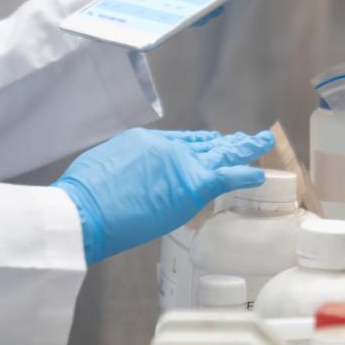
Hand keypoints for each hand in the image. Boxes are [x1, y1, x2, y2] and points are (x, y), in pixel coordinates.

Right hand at [53, 127, 274, 263]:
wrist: (83, 208)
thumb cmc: (82, 197)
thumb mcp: (102, 169)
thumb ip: (123, 170)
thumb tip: (126, 181)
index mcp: (145, 142)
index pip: (182, 141)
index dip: (201, 142)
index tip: (213, 141)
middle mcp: (167, 148)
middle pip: (205, 143)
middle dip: (226, 141)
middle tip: (246, 136)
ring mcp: (181, 164)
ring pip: (221, 153)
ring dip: (244, 148)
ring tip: (261, 142)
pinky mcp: (191, 184)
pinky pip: (227, 176)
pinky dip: (244, 174)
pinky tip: (259, 173)